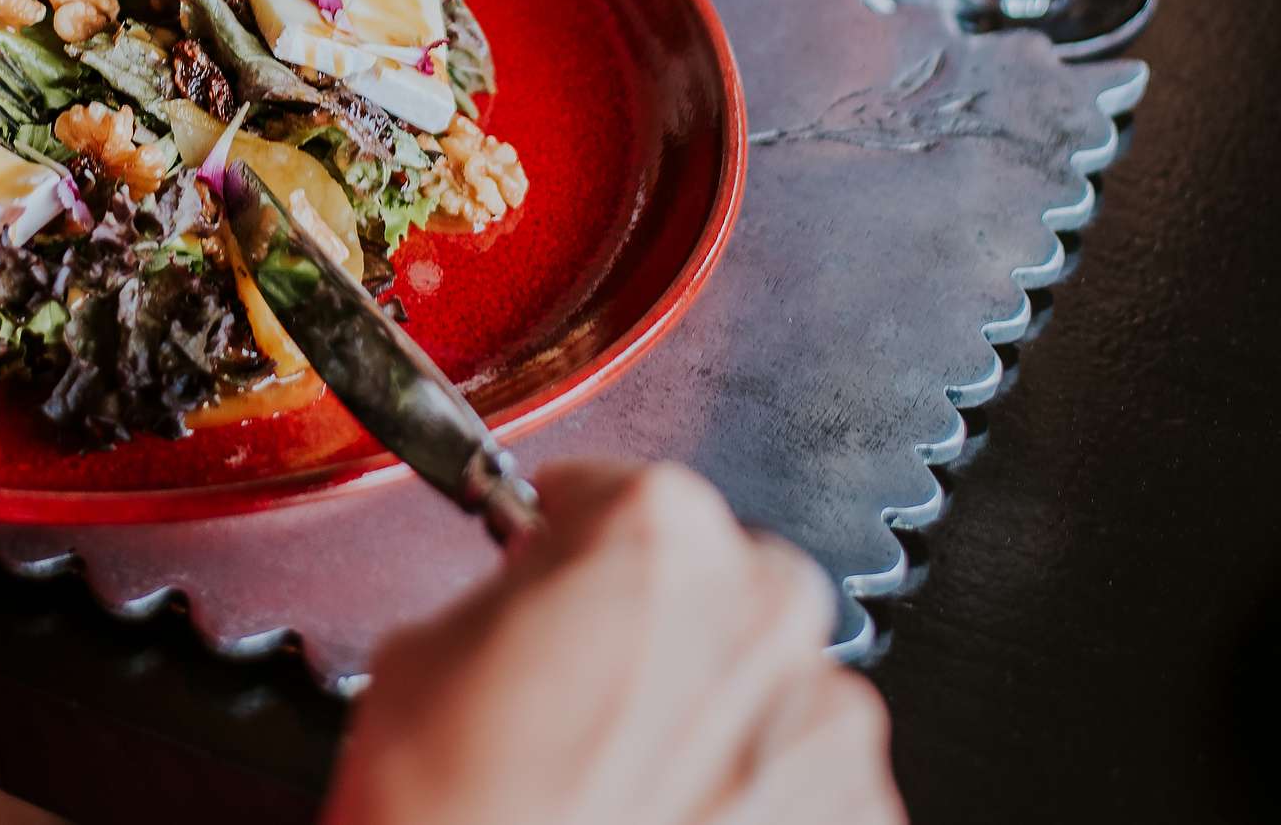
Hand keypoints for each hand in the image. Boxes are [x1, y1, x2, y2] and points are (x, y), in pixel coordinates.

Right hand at [324, 463, 901, 824]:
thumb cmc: (460, 823)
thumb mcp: (422, 656)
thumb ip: (512, 594)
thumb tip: (536, 596)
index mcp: (659, 534)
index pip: (611, 490)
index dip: (562, 536)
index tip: (547, 567)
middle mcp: (768, 609)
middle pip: (712, 578)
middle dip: (654, 621)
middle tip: (579, 692)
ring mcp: (824, 721)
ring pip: (764, 682)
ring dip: (710, 711)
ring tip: (622, 777)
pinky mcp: (858, 813)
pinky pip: (800, 777)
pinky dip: (751, 795)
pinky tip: (670, 819)